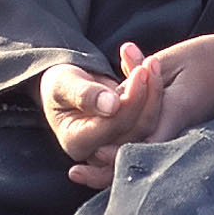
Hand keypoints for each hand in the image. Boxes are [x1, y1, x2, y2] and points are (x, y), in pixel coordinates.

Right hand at [39, 57, 161, 178]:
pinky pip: (149, 116)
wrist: (66, 85)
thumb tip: (112, 106)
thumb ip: (84, 95)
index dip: (129, 102)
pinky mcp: (130, 134)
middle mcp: (99, 151)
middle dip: (148, 95)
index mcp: (77, 142)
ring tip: (152, 62)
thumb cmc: (60, 83)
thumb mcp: (63, 84)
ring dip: (154, 92)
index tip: (139, 71)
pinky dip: (152, 92)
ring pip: (147, 124)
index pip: (113, 126)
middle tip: (150, 64)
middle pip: (135, 129)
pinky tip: (151, 67)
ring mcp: (118, 144)